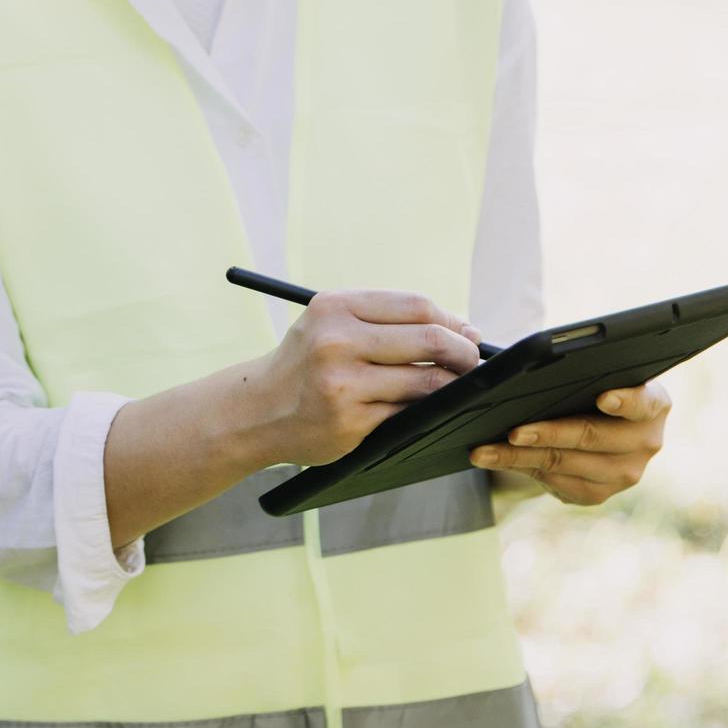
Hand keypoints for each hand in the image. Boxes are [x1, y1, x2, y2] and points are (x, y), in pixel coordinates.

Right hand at [253, 289, 482, 466]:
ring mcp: (342, 383)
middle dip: (463, 352)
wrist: (256, 411)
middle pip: (429, 338)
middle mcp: (337, 341)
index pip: (416, 306)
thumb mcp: (331, 325)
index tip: (465, 333)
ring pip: (426, 380)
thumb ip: (387, 321)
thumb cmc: (305, 364)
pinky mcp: (349, 421)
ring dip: (451, 384)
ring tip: (454, 385)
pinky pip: (408, 412)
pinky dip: (425, 410)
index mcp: (335, 307)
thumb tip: (464, 328)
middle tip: (471, 362)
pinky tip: (425, 408)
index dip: (451, 320)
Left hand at [467, 382, 670, 504]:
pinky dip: (521, 469)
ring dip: (518, 457)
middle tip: (513, 431)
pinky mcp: (598, 495)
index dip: (625, 400)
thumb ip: (585, 371)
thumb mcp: (599, 375)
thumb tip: (530, 366)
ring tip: (485, 450)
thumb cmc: (594, 387)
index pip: (644, 401)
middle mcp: (647, 442)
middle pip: (591, 437)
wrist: (602, 428)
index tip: (603, 397)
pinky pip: (554, 484)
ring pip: (564, 465)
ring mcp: (625, 474)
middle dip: (548, 434)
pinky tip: (495, 459)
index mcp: (655, 404)